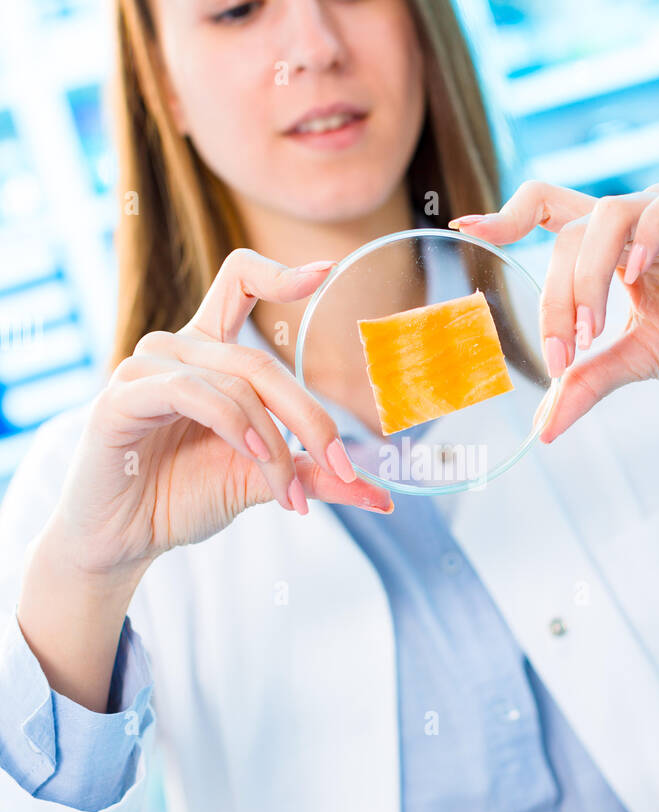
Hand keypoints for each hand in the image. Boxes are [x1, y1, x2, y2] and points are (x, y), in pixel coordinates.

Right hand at [49, 248, 392, 576]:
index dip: (279, 271)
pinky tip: (254, 454)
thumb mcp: (261, 481)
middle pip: (260, 362)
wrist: (124, 540)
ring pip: (236, 384)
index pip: (239, 282)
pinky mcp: (122, 396)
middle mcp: (176, 349)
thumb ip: (314, 475)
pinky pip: (193, 393)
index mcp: (208, 353)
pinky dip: (234, 425)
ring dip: (274, 443)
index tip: (325, 272)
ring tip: (287, 493)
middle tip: (340, 467)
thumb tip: (382, 499)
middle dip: (311, 418)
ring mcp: (144, 368)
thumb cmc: (182, 498)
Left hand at [451, 179, 658, 441]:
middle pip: (573, 233)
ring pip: (612, 212)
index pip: (552, 212)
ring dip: (590, 274)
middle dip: (557, 296)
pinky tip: (638, 271)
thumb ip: (589, 380)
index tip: (466, 225)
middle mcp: (639, 225)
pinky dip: (649, 230)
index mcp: (614, 250)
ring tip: (594, 330)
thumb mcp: (640, 362)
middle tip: (565, 352)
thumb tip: (543, 428)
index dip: (509, 212)